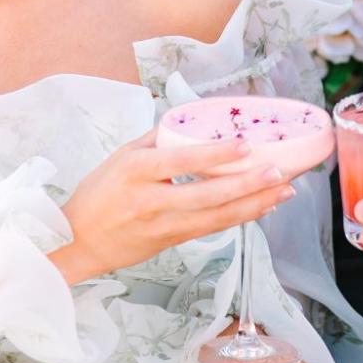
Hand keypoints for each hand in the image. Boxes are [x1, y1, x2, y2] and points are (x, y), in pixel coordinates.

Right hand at [52, 130, 296, 284]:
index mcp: (136, 171)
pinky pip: (212, 228)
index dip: (215, 154)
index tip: (245, 145)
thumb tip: (194, 120)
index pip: (181, 161)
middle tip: (281, 173)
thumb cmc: (99, 193)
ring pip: (216, 217)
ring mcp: (163, 225)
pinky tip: (262, 207)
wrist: (78, 242)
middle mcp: (151, 200)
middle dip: (248, 185)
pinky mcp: (172, 241)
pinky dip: (239, 217)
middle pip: (207, 195)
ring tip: (284, 191)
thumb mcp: (122, 156)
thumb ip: (158, 138)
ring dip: (254, 204)